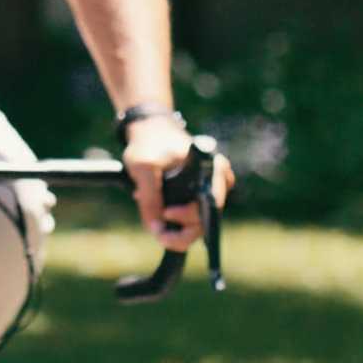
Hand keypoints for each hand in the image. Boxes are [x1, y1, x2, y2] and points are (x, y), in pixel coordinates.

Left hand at [122, 117, 234, 251]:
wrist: (150, 130)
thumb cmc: (149, 143)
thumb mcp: (143, 167)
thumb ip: (149, 198)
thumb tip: (156, 229)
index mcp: (213, 169)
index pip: (210, 205)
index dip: (189, 217)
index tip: (166, 214)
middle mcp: (219, 181)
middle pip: (206, 218)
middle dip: (181, 230)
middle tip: (157, 232)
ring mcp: (211, 189)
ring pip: (200, 222)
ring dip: (177, 228)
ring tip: (156, 227)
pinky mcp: (200, 195)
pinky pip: (193, 216)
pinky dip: (177, 220)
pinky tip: (161, 216)